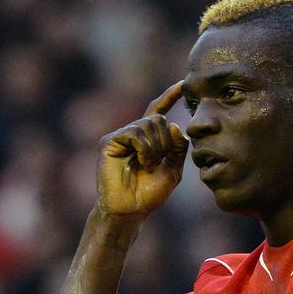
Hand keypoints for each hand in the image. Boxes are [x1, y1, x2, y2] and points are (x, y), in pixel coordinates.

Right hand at [97, 82, 188, 218]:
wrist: (130, 210)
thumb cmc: (149, 194)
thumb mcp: (172, 170)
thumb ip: (178, 148)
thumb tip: (175, 125)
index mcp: (147, 138)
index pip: (158, 110)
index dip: (170, 96)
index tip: (183, 84)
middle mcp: (132, 134)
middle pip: (158, 119)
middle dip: (165, 141)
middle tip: (159, 161)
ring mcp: (120, 137)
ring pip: (148, 124)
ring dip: (155, 147)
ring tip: (149, 165)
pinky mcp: (109, 142)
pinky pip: (134, 132)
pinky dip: (144, 148)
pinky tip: (142, 163)